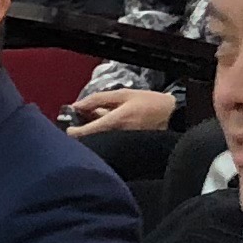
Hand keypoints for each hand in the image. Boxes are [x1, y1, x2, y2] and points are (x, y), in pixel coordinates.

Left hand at [61, 86, 177, 135]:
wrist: (175, 116)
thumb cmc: (149, 102)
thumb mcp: (124, 95)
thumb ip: (98, 99)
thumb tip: (76, 106)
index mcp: (115, 122)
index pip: (86, 132)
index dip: (73, 132)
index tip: (68, 128)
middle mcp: (118, 136)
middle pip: (91, 140)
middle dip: (82, 134)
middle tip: (78, 125)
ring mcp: (123, 144)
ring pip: (100, 142)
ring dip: (92, 135)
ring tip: (91, 124)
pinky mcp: (128, 147)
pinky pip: (110, 143)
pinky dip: (103, 137)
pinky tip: (105, 129)